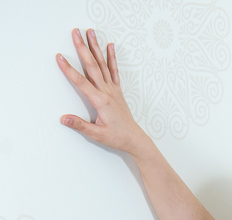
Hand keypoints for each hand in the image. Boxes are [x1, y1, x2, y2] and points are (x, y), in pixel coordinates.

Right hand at [57, 28, 148, 154]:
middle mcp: (107, 92)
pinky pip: (114, 70)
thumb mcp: (97, 134)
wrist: (134, 139)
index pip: (81, 82)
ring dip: (95, 47)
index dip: (69, 69)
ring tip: (90, 32)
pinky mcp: (117, 90)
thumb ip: (80, 125)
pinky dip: (111, 57)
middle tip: (75, 32)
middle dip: (83, 48)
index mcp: (101, 101)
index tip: (60, 57)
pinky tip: (110, 46)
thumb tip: (64, 119)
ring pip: (102, 64)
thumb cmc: (117, 137)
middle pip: (92, 66)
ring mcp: (113, 89)